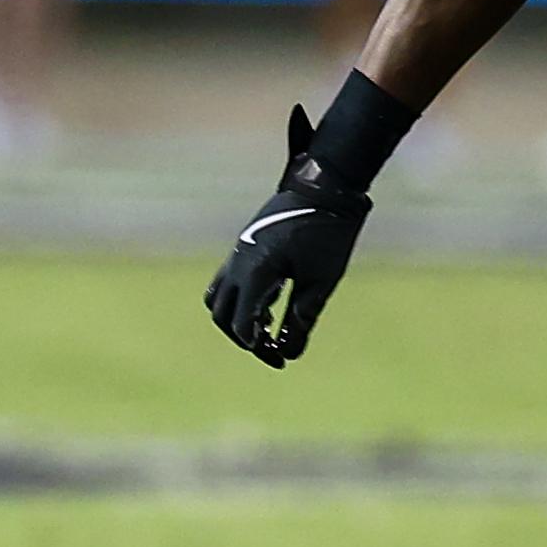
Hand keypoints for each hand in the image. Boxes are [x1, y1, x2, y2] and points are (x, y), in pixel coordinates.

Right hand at [203, 106, 373, 367]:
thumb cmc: (327, 232)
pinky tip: (268, 305)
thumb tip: (290, 354)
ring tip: (266, 328)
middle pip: (221, 314)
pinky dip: (240, 299)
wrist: (326, 186)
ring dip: (235, 317)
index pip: (241, 324)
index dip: (259, 348)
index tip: (280, 359)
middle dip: (242, 337)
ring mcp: (237, 252)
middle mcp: (237, 262)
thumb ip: (302, 319)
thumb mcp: (321, 281)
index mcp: (254, 271)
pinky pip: (228, 280)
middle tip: (271, 351)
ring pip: (218, 296)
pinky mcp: (244, 246)